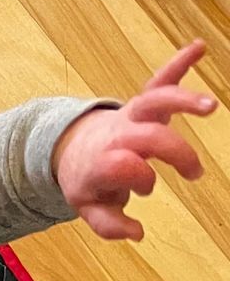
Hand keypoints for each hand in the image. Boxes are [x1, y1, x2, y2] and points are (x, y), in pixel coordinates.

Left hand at [55, 39, 216, 240]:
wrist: (71, 150)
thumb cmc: (88, 180)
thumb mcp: (89, 207)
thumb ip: (109, 225)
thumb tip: (137, 233)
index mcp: (102, 162)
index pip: (123, 166)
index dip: (138, 178)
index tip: (146, 188)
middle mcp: (117, 135)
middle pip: (148, 136)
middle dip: (175, 152)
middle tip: (194, 173)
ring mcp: (130, 116)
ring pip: (155, 101)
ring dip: (182, 100)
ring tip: (210, 107)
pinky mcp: (142, 103)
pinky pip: (159, 79)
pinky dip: (177, 63)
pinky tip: (199, 46)